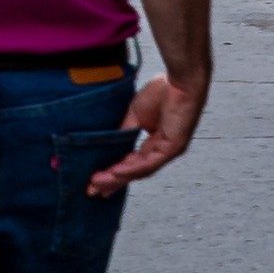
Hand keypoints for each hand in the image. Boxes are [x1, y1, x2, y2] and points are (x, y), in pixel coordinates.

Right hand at [84, 70, 200, 196]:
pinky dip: (131, 169)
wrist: (181, 81)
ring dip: (118, 178)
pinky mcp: (173, 147)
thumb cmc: (163, 92)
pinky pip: (149, 162)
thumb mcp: (136, 114)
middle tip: (93, 191)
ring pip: (140, 170)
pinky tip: (116, 172)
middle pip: (134, 172)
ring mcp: (168, 151)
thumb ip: (125, 130)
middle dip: (113, 182)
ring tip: (98, 183)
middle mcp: (162, 151)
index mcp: (156, 143)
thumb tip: (108, 142)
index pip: (132, 163)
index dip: (114, 172)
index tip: (95, 180)